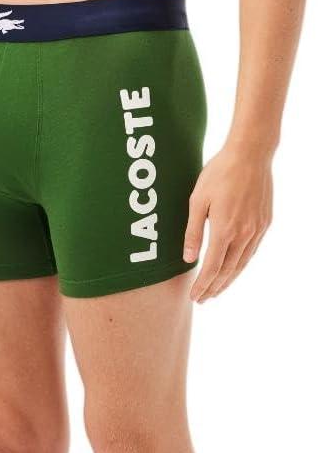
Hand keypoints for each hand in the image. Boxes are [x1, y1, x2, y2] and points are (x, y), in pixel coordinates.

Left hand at [183, 144, 272, 301]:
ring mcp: (257, 229)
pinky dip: (241, 265)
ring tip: (217, 290)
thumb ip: (193, 232)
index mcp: (224, 230)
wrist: (251, 154)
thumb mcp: (197, 200)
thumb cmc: (219, 173)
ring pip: (242, 264)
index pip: (212, 268)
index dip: (203, 285)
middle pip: (228, 271)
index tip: (195, 296)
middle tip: (204, 299)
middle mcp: (243, 234)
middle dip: (214, 288)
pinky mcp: (264, 223)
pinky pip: (251, 251)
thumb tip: (188, 258)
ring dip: (229, 280)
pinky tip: (234, 269)